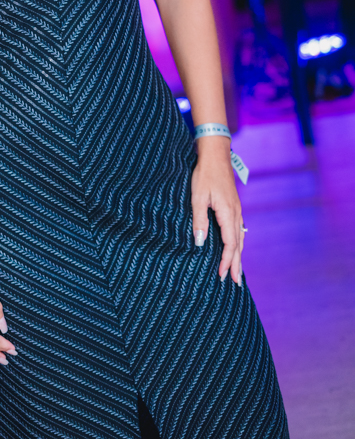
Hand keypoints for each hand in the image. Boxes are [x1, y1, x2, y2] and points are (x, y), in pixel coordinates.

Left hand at [191, 137, 244, 284]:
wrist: (216, 156)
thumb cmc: (205, 175)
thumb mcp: (197, 197)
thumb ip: (199, 220)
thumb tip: (200, 243)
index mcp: (227, 213)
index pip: (229, 243)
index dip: (227, 261)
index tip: (222, 275)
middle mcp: (235, 214)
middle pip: (238, 244)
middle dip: (236, 264)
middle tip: (235, 282)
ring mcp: (236, 210)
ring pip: (240, 238)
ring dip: (238, 255)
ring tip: (237, 271)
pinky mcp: (234, 206)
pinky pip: (238, 229)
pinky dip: (238, 243)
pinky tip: (236, 247)